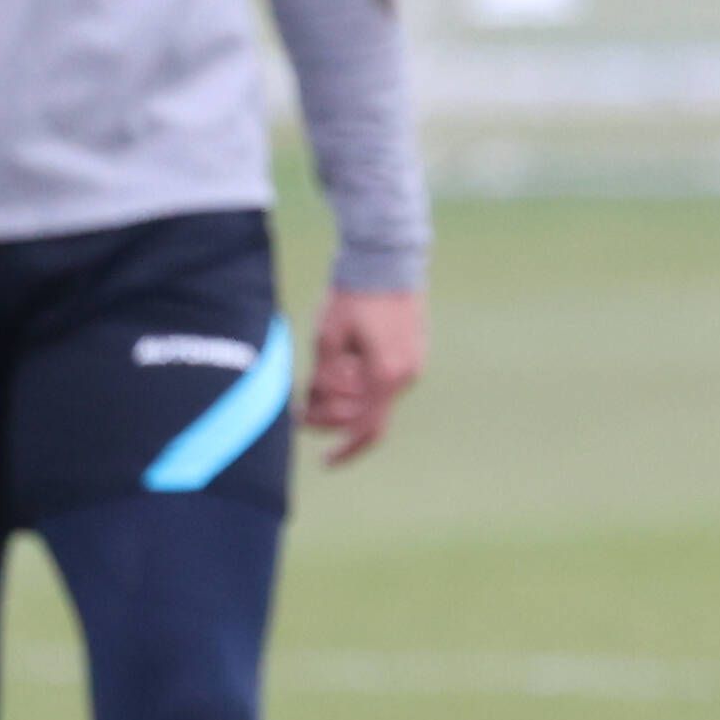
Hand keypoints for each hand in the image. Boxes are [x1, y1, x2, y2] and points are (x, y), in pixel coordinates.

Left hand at [303, 287, 424, 464]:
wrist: (387, 259)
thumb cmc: (353, 295)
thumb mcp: (327, 338)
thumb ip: (322, 380)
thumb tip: (309, 408)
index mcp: (385, 376)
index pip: (365, 430)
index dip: (344, 450)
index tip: (324, 461)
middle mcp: (405, 376)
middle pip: (369, 418)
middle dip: (336, 420)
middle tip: (305, 411)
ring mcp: (414, 365)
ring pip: (376, 399)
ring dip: (347, 398)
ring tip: (320, 378)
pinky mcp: (414, 352)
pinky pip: (385, 381)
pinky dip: (362, 382)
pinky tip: (344, 364)